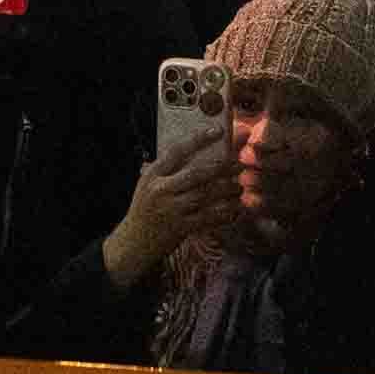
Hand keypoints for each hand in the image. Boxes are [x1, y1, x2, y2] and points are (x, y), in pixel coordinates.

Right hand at [99, 130, 233, 288]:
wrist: (134, 242)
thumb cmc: (146, 209)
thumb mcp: (148, 184)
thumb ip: (167, 169)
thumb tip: (196, 149)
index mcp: (153, 175)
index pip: (177, 151)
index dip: (199, 139)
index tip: (218, 131)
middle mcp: (162, 190)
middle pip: (198, 173)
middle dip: (223, 167)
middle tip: (239, 164)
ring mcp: (171, 209)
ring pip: (206, 195)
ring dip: (227, 189)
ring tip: (239, 186)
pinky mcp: (181, 227)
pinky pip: (208, 217)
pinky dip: (224, 212)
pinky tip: (234, 208)